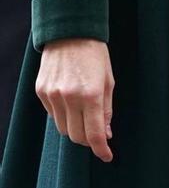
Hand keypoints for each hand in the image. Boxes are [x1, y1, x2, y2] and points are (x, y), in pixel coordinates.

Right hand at [36, 38, 114, 161]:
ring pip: (62, 128)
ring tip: (83, 113)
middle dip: (88, 140)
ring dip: (74, 127)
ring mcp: (52, 95)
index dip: (101, 150)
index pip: (94, 134)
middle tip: (97, 133)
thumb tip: (105, 134)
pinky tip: (70, 100)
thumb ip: (106, 109)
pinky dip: (62, 114)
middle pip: (76, 136)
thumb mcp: (108, 79)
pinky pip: (52, 114)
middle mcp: (69, 97)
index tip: (107, 156)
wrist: (70, 31)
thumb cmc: (94, 54)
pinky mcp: (41, 92)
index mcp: (90, 94)